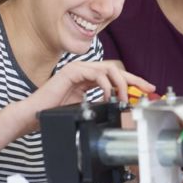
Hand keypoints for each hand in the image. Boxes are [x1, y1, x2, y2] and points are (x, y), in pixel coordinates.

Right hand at [20, 60, 154, 131]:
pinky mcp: (72, 71)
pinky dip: (106, 85)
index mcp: (88, 76)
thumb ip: (101, 100)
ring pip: (108, 68)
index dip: (132, 80)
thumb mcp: (86, 105)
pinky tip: (108, 96)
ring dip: (120, 83)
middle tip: (145, 88)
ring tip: (124, 97)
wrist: (35, 114)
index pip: (115, 74)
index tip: (147, 88)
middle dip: (133, 78)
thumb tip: (120, 102)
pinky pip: (96, 73)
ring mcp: (78, 68)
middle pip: (115, 68)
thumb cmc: (56, 111)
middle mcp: (85, 69)